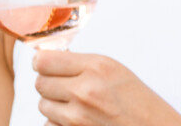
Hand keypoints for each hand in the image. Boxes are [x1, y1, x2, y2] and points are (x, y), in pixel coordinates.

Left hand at [32, 51, 180, 125]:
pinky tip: (80, 121)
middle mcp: (85, 89)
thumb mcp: (116, 72)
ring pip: (42, 105)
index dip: (43, 63)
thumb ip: (83, 65)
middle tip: (69, 87)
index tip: (47, 65)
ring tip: (80, 106)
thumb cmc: (140, 103)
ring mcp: (76, 116)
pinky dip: (59, 124)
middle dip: (51, 85)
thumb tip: (48, 61)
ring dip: (55, 106)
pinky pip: (49, 125)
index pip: (44, 60)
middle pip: (40, 83)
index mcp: (98, 66)